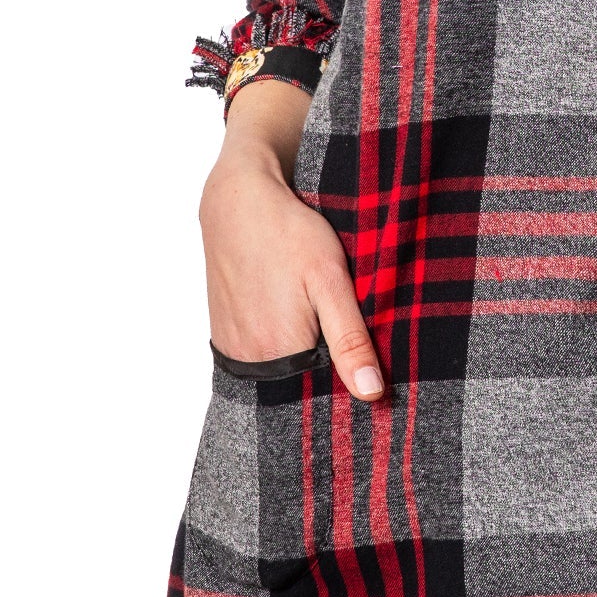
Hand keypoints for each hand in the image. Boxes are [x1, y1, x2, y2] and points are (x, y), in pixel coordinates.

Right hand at [198, 124, 383, 402]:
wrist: (236, 199)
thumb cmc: (288, 234)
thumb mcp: (330, 280)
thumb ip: (350, 339)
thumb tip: (371, 393)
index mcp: (281, 355)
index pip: (323, 397)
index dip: (348, 387)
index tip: (370, 376)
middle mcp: (251, 360)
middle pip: (301, 385)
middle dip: (327, 374)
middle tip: (350, 341)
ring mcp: (234, 347)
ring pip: (281, 370)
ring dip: (304, 359)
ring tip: (323, 326)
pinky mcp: (225, 332)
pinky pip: (260, 354)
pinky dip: (281, 347)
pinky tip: (296, 319)